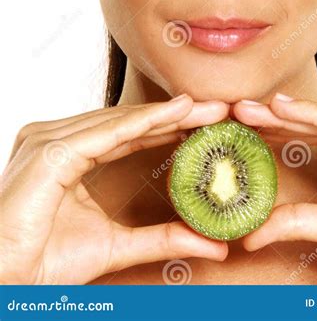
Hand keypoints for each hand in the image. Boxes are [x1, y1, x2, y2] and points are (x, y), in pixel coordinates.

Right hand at [0, 96, 228, 283]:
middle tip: (219, 109)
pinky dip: (144, 123)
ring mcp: (49, 140)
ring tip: (208, 107)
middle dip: (177, 116)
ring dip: (168, 114)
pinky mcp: (49, 152)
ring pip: (120, 122)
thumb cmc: (44, 264)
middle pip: (127, 122)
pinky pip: (106, 133)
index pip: (127, 134)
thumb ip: (162, 239)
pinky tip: (177, 115)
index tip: (209, 124)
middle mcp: (56, 139)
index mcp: (66, 153)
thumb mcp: (116, 246)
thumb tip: (214, 245)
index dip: (169, 127)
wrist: (5, 284)